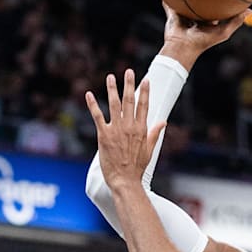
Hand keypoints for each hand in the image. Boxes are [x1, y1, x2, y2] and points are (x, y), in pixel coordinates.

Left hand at [85, 69, 165, 190]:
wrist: (125, 180)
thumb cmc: (137, 168)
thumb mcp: (150, 150)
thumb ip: (155, 133)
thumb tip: (163, 122)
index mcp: (141, 129)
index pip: (144, 106)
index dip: (145, 92)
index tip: (146, 80)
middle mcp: (129, 127)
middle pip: (130, 101)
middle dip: (129, 84)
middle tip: (129, 71)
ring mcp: (116, 130)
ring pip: (114, 104)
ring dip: (112, 89)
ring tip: (110, 77)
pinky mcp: (104, 135)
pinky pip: (97, 116)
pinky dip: (92, 105)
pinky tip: (89, 94)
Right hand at [161, 2, 250, 69]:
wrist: (183, 47)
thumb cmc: (204, 41)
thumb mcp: (224, 32)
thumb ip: (236, 21)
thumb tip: (250, 10)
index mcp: (209, 22)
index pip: (216, 9)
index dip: (220, 0)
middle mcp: (197, 18)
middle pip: (201, 3)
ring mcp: (185, 17)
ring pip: (186, 2)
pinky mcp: (173, 15)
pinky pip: (170, 4)